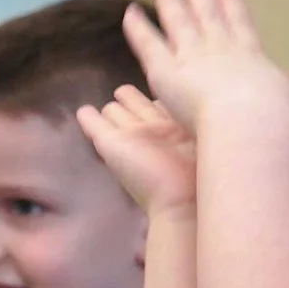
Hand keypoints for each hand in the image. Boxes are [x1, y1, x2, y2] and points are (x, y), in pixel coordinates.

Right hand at [77, 84, 197, 215]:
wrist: (179, 200)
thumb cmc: (201, 170)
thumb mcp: (206, 135)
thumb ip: (202, 119)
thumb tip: (203, 100)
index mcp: (174, 131)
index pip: (160, 107)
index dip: (158, 99)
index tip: (158, 87)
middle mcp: (151, 132)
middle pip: (135, 108)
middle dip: (130, 99)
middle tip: (123, 92)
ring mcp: (128, 137)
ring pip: (116, 113)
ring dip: (114, 108)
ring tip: (108, 103)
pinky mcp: (109, 145)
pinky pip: (95, 126)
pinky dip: (88, 119)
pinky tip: (82, 112)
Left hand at [120, 0, 288, 143]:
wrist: (252, 123)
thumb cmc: (273, 123)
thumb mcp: (286, 103)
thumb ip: (282, 91)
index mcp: (250, 58)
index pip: (240, 26)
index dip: (232, 4)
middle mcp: (220, 49)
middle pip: (207, 16)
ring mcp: (193, 56)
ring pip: (178, 22)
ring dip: (170, 2)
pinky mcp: (166, 70)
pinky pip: (148, 45)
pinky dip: (138, 28)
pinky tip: (129, 13)